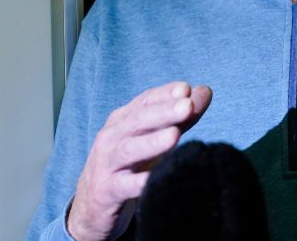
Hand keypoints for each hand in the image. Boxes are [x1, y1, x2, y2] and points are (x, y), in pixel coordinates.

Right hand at [67, 81, 211, 240]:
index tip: (186, 89)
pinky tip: (155, 180)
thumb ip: (179, 117)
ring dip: (152, 142)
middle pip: (138, 120)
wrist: (91, 206)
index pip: (145, 101)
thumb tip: (204, 91)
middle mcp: (112, 137)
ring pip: (129, 150)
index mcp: (122, 120)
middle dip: (163, 112)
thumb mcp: (150, 139)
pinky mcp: (107, 191)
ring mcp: (107, 164)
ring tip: (174, 136)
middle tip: (187, 106)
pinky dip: (139, 183)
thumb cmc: (128, 166)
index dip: (165, 94)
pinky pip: (124, 186)